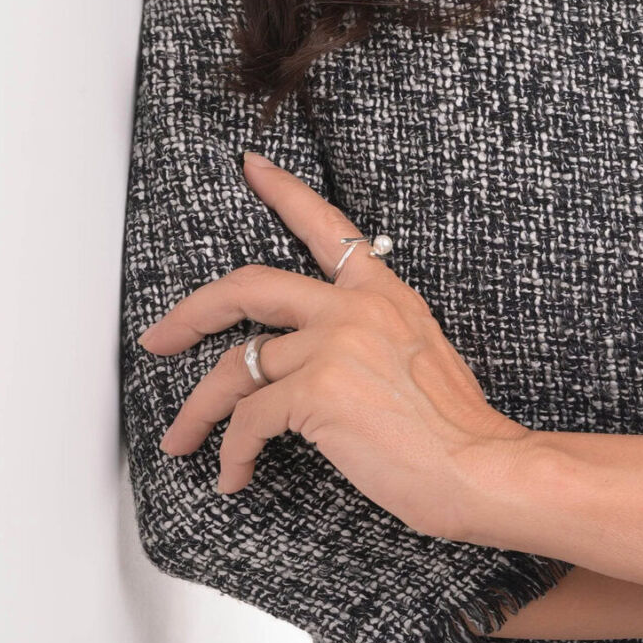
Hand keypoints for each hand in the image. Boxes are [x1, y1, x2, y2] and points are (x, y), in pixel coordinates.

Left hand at [135, 151, 528, 533]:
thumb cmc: (455, 432)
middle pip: (248, 287)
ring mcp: (333, 345)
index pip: (327, 227)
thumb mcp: (419, 356)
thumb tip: (316, 359)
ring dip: (200, 410)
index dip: (283, 193)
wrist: (483, 469)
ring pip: (234, 368)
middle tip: (160, 337)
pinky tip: (234, 474)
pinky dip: (231, 453)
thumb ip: (370, 338)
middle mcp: (354, 308)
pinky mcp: (316, 391)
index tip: (251, 167)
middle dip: (191, 313)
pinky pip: (248, 420)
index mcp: (384, 295)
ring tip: (184, 439)